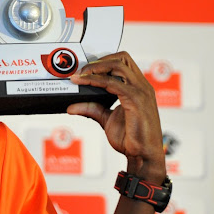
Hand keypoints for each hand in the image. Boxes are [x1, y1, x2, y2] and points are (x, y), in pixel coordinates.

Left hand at [68, 51, 164, 181]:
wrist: (142, 156)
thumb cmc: (131, 139)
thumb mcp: (106, 119)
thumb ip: (92, 108)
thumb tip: (71, 106)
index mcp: (137, 87)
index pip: (122, 62)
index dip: (102, 61)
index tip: (84, 69)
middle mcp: (141, 86)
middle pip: (122, 58)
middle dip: (98, 60)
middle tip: (80, 70)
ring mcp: (141, 92)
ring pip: (118, 66)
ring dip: (95, 68)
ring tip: (79, 75)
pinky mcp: (136, 100)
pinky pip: (114, 83)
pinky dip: (96, 80)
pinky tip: (84, 83)